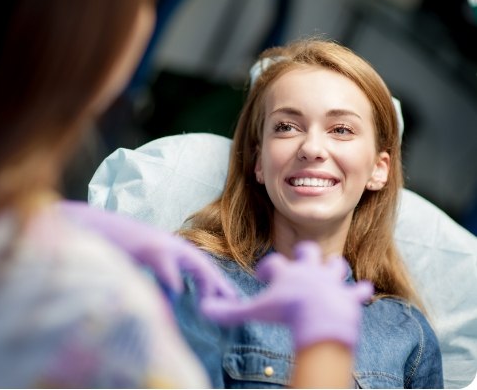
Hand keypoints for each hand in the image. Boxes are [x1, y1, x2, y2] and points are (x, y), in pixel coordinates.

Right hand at [57, 200, 236, 299]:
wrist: (92, 227)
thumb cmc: (116, 248)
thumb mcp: (144, 265)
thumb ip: (161, 279)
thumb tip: (175, 296)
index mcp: (171, 249)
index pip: (200, 266)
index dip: (215, 282)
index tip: (228, 298)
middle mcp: (171, 245)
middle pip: (203, 264)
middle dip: (219, 283)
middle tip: (233, 302)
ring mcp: (160, 244)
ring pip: (192, 262)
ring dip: (205, 281)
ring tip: (211, 302)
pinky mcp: (146, 246)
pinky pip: (164, 263)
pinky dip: (172, 277)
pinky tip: (178, 291)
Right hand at [201, 241, 372, 350]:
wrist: (319, 317)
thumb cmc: (286, 312)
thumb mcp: (255, 311)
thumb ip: (230, 311)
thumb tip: (204, 308)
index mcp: (287, 272)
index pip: (273, 262)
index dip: (267, 269)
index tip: (263, 277)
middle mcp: (310, 270)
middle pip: (309, 251)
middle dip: (305, 254)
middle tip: (300, 266)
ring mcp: (331, 281)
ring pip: (336, 265)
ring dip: (333, 269)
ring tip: (329, 275)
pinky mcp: (348, 296)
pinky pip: (358, 291)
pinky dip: (360, 292)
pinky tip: (363, 291)